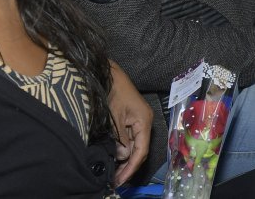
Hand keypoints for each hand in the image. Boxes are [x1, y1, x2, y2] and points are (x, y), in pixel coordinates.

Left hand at [108, 63, 152, 185]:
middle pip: (140, 150)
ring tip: (114, 173)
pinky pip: (130, 139)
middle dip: (129, 166)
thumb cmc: (113, 92)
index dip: (131, 167)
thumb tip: (123, 155)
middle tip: (116, 180)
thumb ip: (120, 137)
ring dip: (125, 159)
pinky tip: (116, 157)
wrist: (110, 74)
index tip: (120, 179)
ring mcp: (139, 121)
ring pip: (135, 145)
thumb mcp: (114, 117)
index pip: (141, 150)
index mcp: (144, 121)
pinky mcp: (132, 120)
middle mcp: (145, 123)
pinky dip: (123, 149)